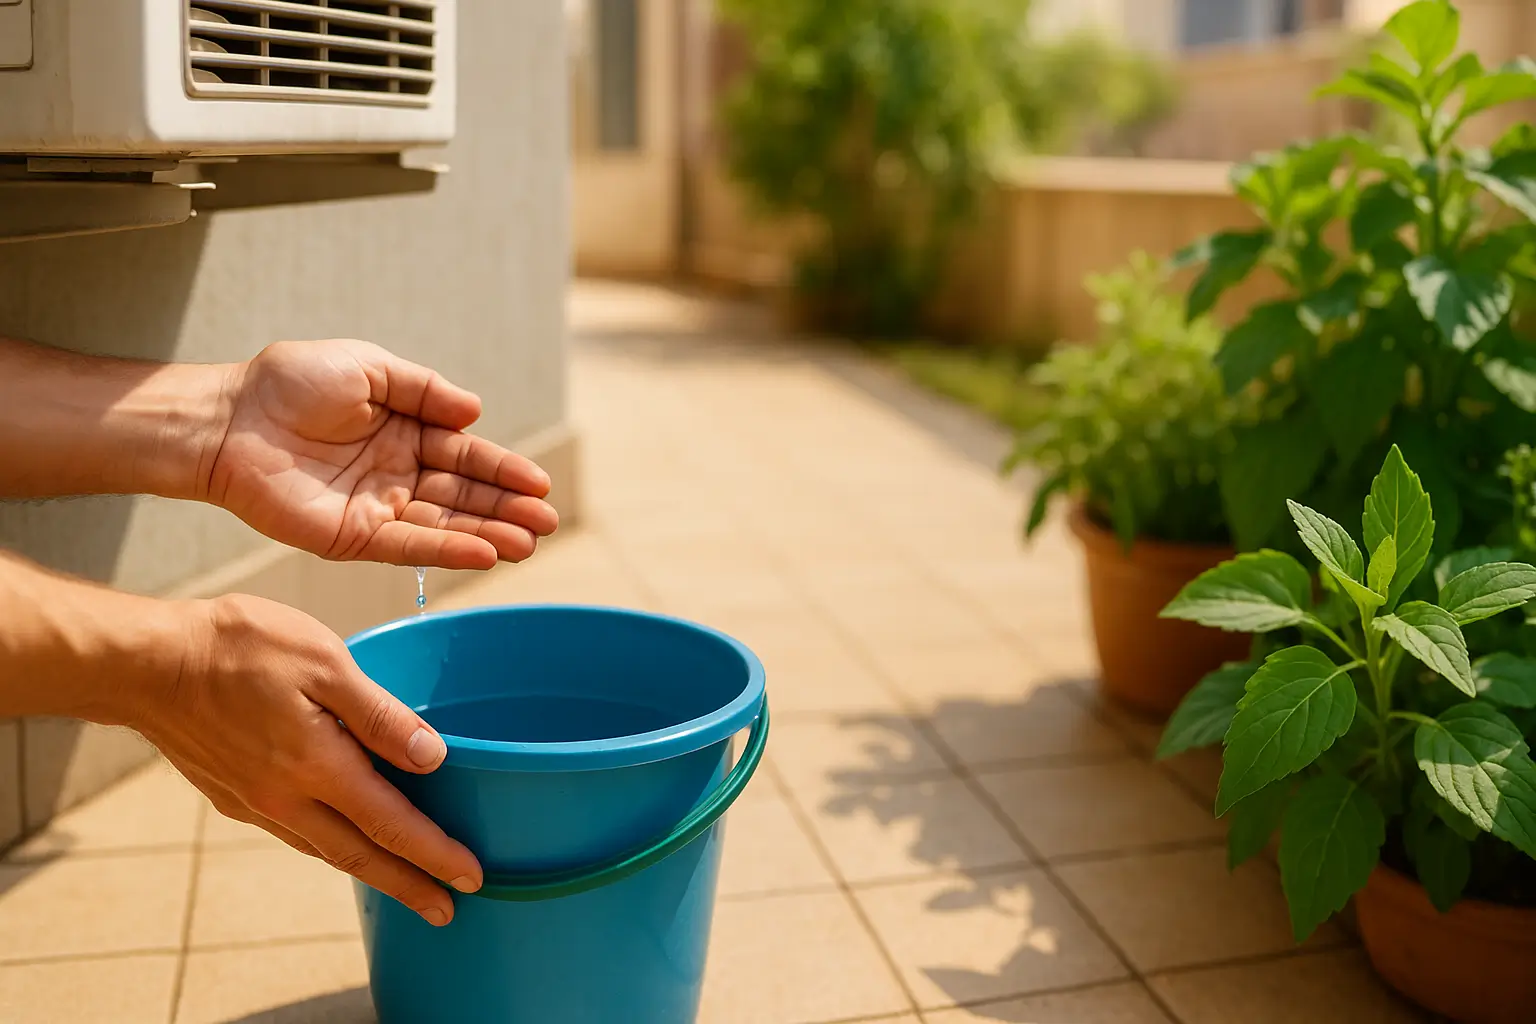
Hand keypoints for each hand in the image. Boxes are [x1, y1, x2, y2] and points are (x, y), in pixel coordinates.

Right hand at [138, 593, 479, 925]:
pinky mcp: (231, 794)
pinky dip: (329, 846)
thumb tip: (432, 756)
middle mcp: (285, 798)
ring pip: (325, 849)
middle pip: (361, 856)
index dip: (434, 854)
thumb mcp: (324, 662)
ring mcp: (254, 801)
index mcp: (316, 766)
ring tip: (405, 882)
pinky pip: (294, 832)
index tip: (470, 877)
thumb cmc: (239, 647)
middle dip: (410, 885)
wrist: (146, 663)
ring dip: (371, 871)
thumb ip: (379, 714)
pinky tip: (342, 838)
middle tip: (448, 910)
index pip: (390, 824)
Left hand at [206, 339, 557, 569]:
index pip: (466, 455)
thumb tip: (475, 414)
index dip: (503, 469)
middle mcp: (397, 474)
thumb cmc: (288, 383)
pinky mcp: (352, 537)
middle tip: (546, 522)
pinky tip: (484, 553)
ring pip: (444, 524)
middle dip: (506, 509)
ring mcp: (377, 508)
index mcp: (405, 431)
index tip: (539, 484)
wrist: (228, 418)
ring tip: (529, 543)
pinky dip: (446, 549)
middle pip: (463, 494)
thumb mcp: (368, 368)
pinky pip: (408, 545)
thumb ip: (424, 389)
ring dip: (488, 534)